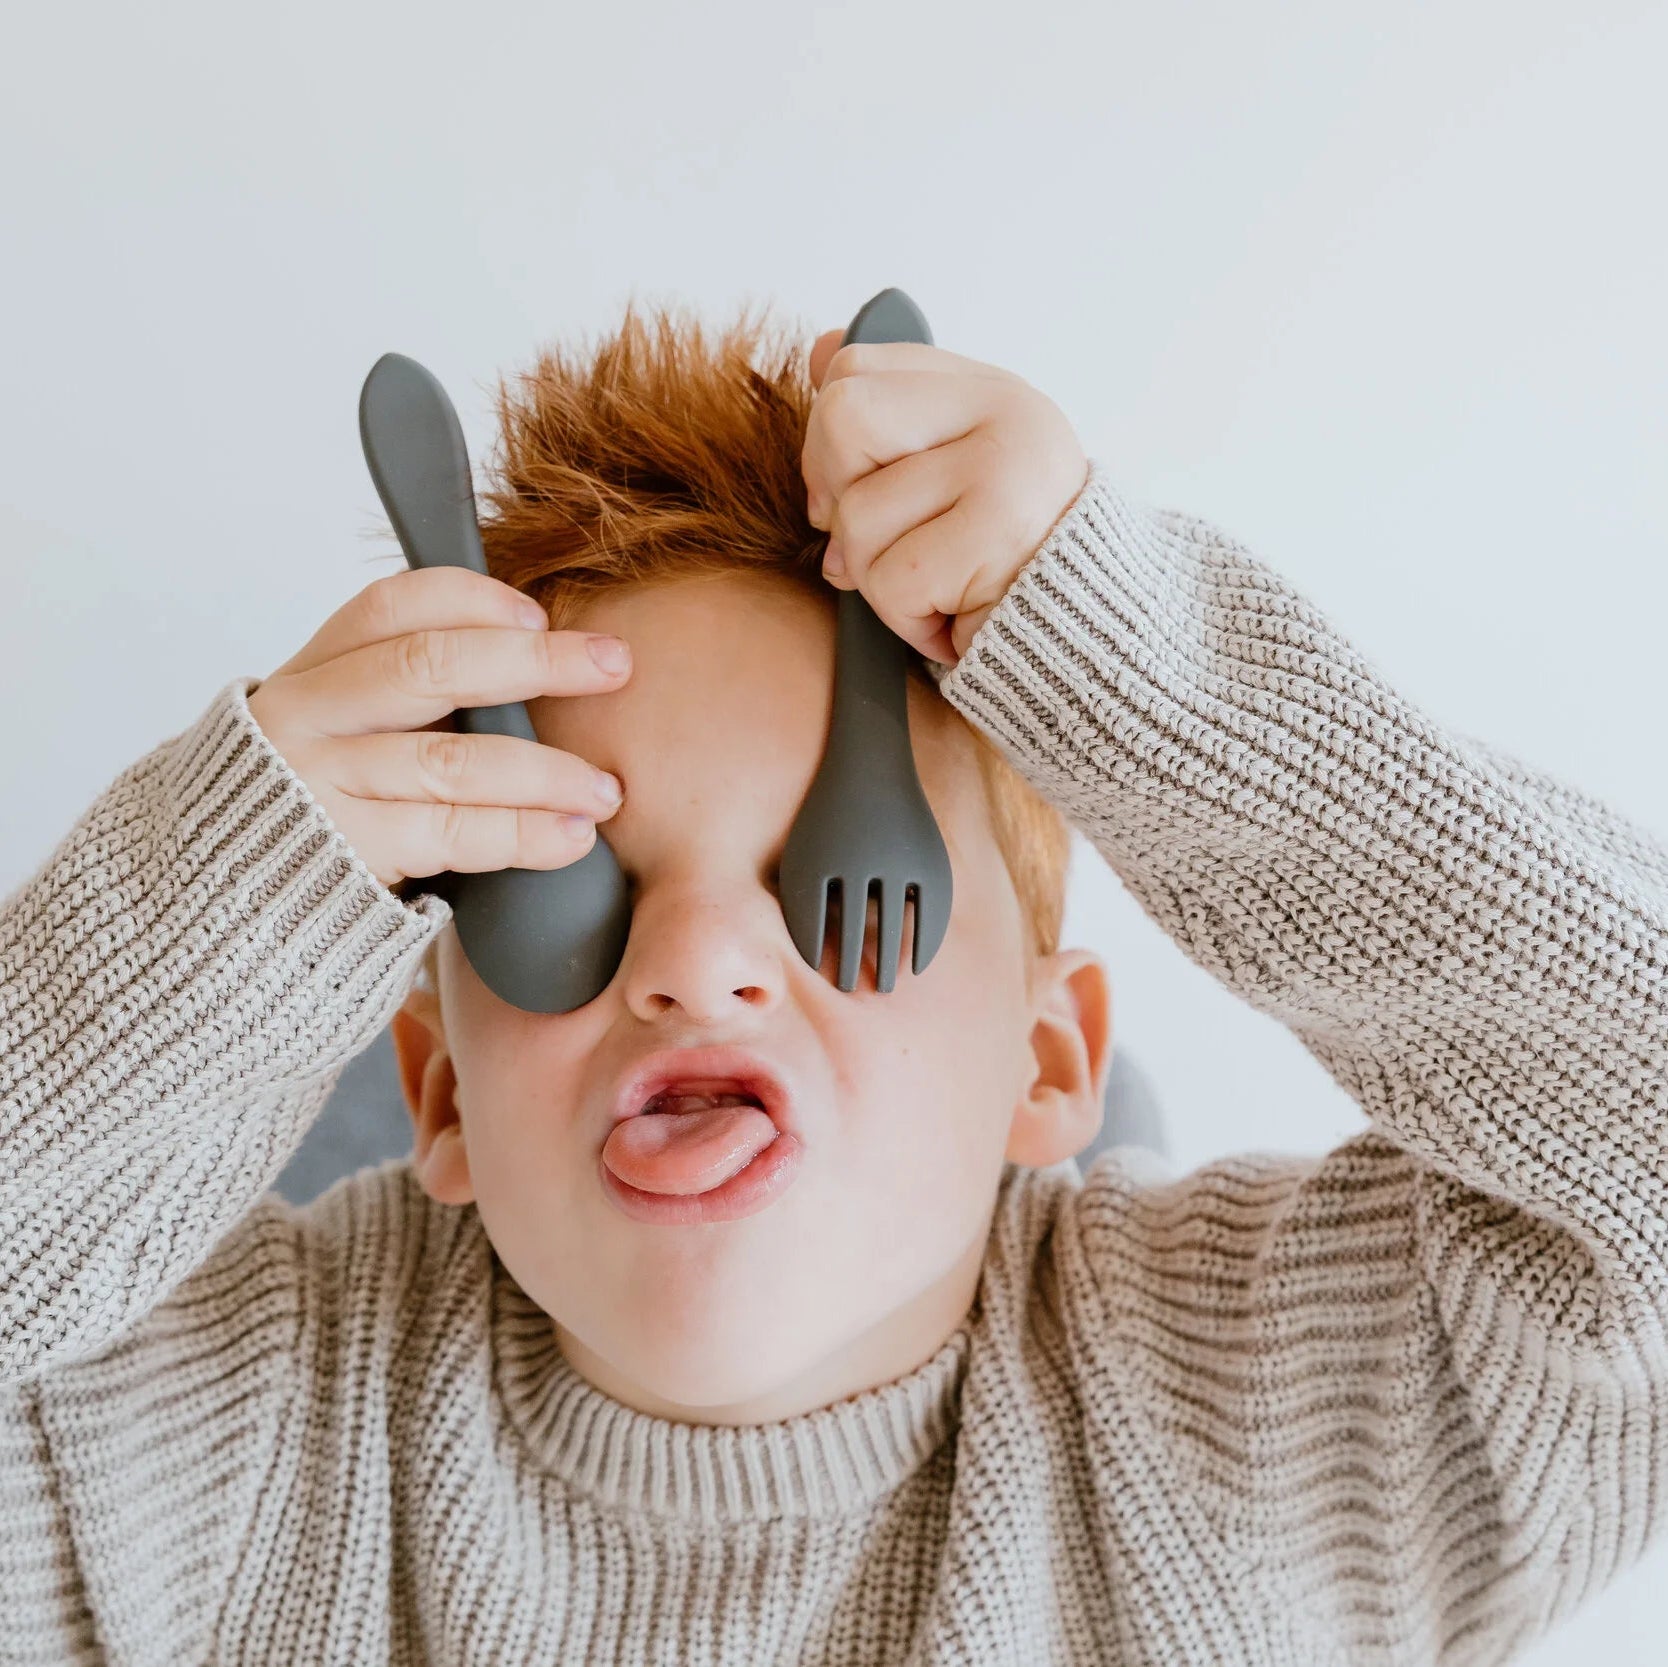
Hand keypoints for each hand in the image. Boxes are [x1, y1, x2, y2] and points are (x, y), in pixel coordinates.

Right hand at [247, 568, 631, 888]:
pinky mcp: (343, 852)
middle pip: (429, 668)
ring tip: (605, 789)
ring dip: (545, 771)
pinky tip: (571, 837)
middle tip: (613, 666)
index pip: (391, 607)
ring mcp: (320, 784)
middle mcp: (307, 717)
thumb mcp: (338, 734)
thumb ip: (405, 699)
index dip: (472, 600)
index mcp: (310, 674)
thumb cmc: (312, 809)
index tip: (538, 613)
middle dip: (535, 663)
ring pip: (452, 760)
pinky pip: (451, 832)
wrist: (219, 902)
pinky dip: (522, 834)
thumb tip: (532, 657)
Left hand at [801, 330, 1088, 665]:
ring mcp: (1003, 470)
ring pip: (857, 518)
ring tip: (938, 587)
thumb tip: (818, 352)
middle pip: (843, 421)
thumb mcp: (952, 468)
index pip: (854, 371)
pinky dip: (908, 619)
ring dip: (878, 577)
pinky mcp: (996, 537)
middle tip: (889, 543)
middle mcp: (1004, 414)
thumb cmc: (1008, 560)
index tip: (854, 492)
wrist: (1090, 636)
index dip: (829, 445)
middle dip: (841, 500)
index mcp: (987, 391)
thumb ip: (889, 412)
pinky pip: (890, 580)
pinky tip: (955, 615)